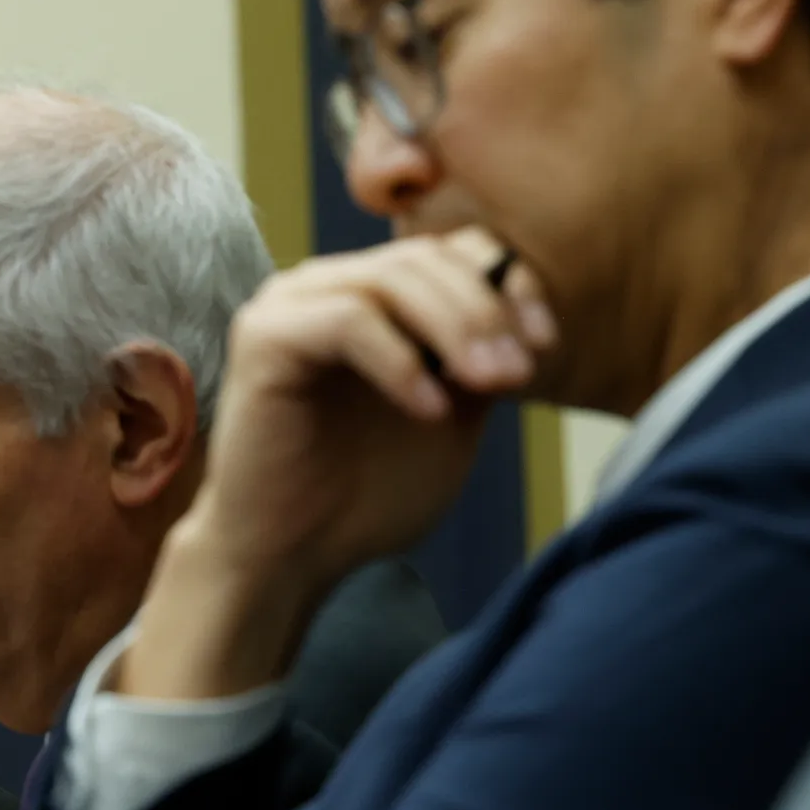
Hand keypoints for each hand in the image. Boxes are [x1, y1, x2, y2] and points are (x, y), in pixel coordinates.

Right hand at [118, 229, 557, 698]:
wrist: (289, 558)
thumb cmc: (361, 498)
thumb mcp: (449, 420)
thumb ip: (478, 363)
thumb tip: (526, 322)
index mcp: (370, 297)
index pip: (450, 251)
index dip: (507, 284)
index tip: (545, 347)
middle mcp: (326, 286)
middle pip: (424, 258)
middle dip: (485, 312)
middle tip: (516, 374)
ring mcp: (290, 305)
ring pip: (390, 280)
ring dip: (454, 328)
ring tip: (487, 385)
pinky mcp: (265, 336)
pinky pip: (348, 321)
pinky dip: (401, 361)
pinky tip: (430, 411)